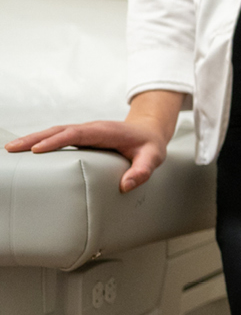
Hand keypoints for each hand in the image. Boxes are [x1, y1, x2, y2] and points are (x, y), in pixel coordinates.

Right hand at [4, 90, 182, 192]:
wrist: (149, 130)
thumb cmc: (150, 145)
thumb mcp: (153, 158)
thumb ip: (142, 171)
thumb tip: (126, 186)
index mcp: (105, 131)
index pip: (76, 134)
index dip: (56, 141)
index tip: (37, 149)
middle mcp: (91, 129)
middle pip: (58, 130)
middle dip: (34, 139)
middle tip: (11, 149)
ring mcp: (84, 132)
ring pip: (54, 132)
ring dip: (32, 139)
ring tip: (10, 149)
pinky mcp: (81, 137)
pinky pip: (58, 137)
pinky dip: (40, 141)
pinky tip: (26, 150)